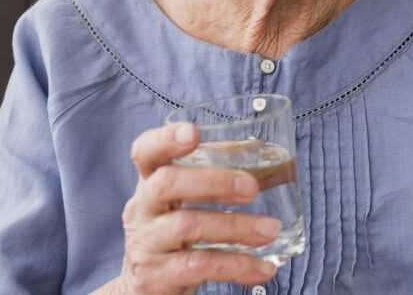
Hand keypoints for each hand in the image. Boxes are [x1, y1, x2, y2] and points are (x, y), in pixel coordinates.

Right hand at [115, 123, 279, 294]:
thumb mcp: (187, 202)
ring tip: (270, 229)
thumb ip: (217, 173)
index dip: (165, 140)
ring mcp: (145, 244)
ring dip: (236, 226)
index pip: (146, 152)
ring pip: (187, 225)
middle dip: (214, 181)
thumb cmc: (175, 235)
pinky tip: (263, 268)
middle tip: (252, 188)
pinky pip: (199, 266)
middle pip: (167, 183)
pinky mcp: (155, 277)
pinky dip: (237, 266)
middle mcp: (142, 209)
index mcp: (150, 181)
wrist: (147, 289)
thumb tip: (261, 149)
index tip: (192, 133)